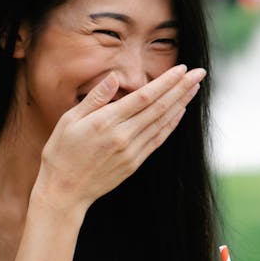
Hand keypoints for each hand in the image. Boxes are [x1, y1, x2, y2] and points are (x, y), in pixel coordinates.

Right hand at [35, 64, 205, 212]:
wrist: (64, 191)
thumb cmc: (61, 152)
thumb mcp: (69, 120)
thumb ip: (95, 98)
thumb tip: (114, 77)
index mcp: (106, 122)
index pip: (144, 96)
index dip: (165, 82)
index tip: (181, 69)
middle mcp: (123, 136)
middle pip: (159, 108)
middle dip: (181, 88)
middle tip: (199, 73)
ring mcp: (131, 151)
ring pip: (162, 123)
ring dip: (181, 103)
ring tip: (195, 87)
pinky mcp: (134, 163)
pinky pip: (158, 140)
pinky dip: (171, 124)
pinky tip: (180, 112)